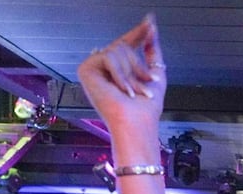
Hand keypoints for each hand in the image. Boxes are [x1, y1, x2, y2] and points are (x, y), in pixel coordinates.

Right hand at [76, 14, 165, 138]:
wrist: (136, 123)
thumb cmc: (146, 108)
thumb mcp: (156, 73)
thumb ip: (153, 50)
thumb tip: (152, 26)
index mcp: (119, 69)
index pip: (127, 43)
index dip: (139, 32)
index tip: (150, 21)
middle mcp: (104, 67)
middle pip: (123, 45)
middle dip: (138, 65)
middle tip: (143, 84)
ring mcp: (94, 68)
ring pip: (117, 49)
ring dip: (131, 73)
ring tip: (132, 91)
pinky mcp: (86, 69)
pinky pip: (108, 56)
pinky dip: (120, 74)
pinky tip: (121, 89)